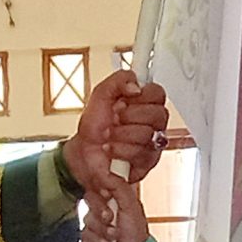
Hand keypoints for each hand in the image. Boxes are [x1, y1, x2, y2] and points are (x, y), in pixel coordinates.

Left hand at [69, 73, 169, 198]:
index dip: (142, 95)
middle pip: (158, 114)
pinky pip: (140, 153)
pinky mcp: (147, 161)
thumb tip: (136, 85)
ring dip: (120, 134)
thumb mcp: (101, 94)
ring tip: (109, 135)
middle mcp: (152, 123)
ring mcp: (152, 143)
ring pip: (147, 134)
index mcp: (144, 103)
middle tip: (115, 118)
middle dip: (129, 116)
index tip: (125, 99)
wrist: (83, 152)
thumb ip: (119, 80)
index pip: (158, 93)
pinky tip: (111, 149)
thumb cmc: (95, 126)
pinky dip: (119, 150)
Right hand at [79, 173, 153, 241]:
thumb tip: (108, 173)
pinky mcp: (89, 241)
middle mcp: (104, 211)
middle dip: (100, 212)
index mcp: (115, 200)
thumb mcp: (132, 207)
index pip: (98, 187)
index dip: (100, 192)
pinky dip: (95, 241)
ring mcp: (96, 226)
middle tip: (110, 218)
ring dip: (101, 229)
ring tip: (113, 236)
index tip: (107, 196)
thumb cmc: (137, 237)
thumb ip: (120, 188)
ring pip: (86, 219)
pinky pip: (83, 236)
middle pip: (89, 202)